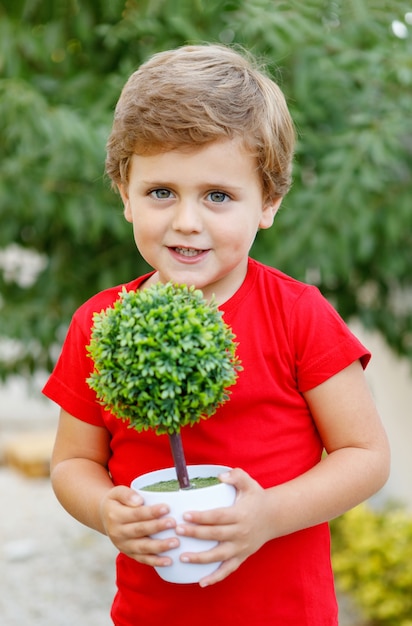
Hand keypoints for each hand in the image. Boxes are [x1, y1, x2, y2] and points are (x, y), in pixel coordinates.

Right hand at [100, 485, 178, 567]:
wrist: (104, 517)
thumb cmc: (116, 502)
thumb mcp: (116, 492)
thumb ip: (127, 494)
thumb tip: (139, 500)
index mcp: (115, 516)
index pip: (135, 514)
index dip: (151, 512)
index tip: (166, 508)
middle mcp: (118, 532)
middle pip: (140, 530)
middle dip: (158, 527)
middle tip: (174, 523)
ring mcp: (123, 545)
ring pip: (143, 547)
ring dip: (160, 546)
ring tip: (175, 542)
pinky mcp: (129, 554)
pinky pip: (143, 559)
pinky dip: (156, 561)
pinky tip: (169, 561)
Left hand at [175, 468, 271, 586]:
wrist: (274, 516)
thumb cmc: (257, 498)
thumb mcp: (249, 483)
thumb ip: (236, 475)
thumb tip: (220, 476)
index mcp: (240, 514)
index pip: (218, 516)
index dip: (202, 517)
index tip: (185, 515)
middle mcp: (241, 533)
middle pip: (215, 535)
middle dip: (195, 534)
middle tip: (177, 530)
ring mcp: (241, 547)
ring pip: (219, 556)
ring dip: (200, 558)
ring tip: (183, 557)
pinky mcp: (242, 557)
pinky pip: (228, 570)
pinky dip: (216, 577)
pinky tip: (201, 582)